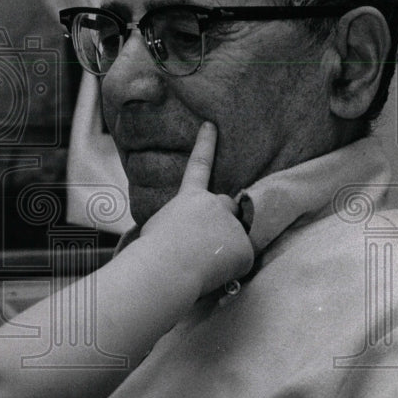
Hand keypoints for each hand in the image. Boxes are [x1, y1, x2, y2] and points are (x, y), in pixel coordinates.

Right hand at [135, 122, 253, 294]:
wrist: (165, 269)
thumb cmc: (153, 254)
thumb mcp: (160, 228)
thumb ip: (181, 222)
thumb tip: (191, 238)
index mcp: (188, 199)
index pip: (199, 165)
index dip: (205, 144)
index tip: (210, 125)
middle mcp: (214, 204)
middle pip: (228, 206)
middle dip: (223, 221)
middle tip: (204, 243)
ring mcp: (232, 224)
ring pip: (236, 236)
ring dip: (224, 248)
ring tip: (201, 262)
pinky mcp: (245, 248)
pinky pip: (241, 260)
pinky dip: (231, 268)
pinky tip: (214, 273)